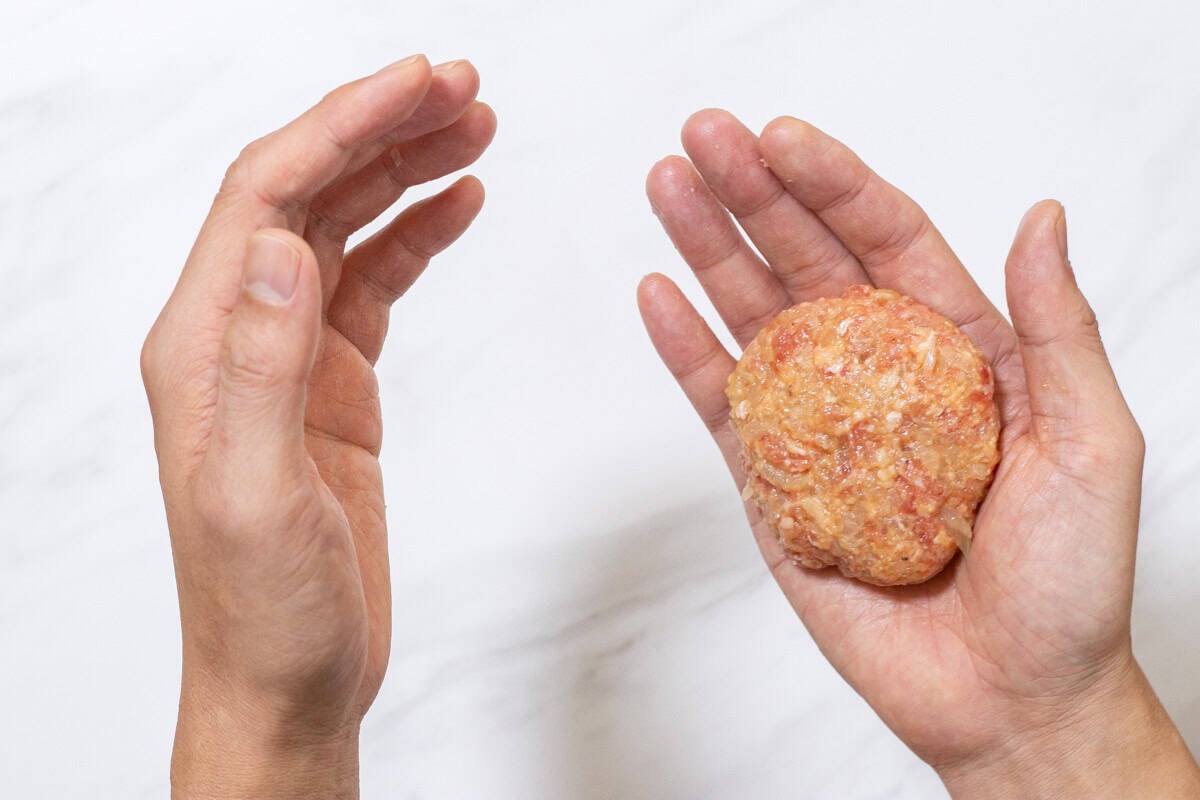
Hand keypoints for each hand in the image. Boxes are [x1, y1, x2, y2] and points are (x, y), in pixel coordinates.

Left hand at [141, 55, 494, 798]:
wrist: (287, 683)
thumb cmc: (266, 612)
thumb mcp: (257, 500)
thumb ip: (262, 369)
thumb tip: (278, 249)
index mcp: (204, 347)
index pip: (268, 197)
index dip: (342, 127)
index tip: (420, 86)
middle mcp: (238, 335)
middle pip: (305, 193)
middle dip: (381, 129)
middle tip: (463, 89)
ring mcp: (289, 357)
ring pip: (344, 229)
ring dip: (404, 171)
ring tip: (474, 130)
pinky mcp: (333, 386)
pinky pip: (374, 283)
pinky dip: (417, 235)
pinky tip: (458, 205)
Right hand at [638, 110, 1199, 796]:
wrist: (1007, 698)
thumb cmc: (1069, 581)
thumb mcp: (1091, 441)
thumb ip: (1058, 328)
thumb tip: (1042, 215)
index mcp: (958, 350)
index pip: (888, 241)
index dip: (834, 184)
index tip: (780, 138)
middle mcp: (882, 376)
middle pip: (807, 265)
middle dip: (754, 196)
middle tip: (702, 138)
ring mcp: (822, 427)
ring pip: (755, 321)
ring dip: (709, 253)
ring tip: (667, 188)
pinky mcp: (775, 486)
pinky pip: (723, 406)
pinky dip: (687, 350)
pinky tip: (659, 294)